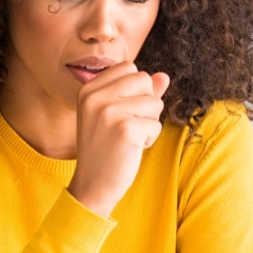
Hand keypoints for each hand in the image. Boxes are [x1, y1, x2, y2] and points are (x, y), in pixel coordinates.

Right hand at [67, 62, 169, 215]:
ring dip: (149, 123)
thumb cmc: (107, 148)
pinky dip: (150, 139)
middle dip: (146, 103)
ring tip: (128, 138)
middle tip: (128, 126)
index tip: (121, 111)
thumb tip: (164, 76)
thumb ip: (139, 93)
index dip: (136, 89)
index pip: (128, 66)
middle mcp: (95, 97)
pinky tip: (131, 149)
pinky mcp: (126, 129)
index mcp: (88, 89)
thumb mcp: (115, 114)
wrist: (93, 185)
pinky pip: (156, 124)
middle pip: (144, 79)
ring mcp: (109, 112)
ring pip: (154, 102)